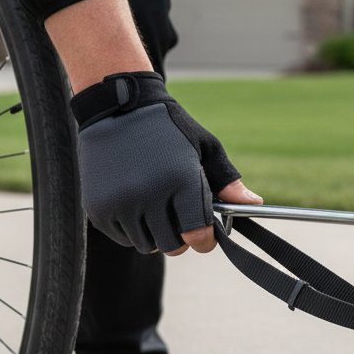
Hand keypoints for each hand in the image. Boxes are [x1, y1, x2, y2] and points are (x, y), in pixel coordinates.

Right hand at [72, 72, 259, 254]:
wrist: (118, 107)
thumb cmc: (169, 129)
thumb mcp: (205, 148)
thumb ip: (228, 182)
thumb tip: (255, 204)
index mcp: (181, 180)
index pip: (197, 235)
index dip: (205, 241)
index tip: (205, 236)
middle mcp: (149, 195)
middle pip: (172, 246)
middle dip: (182, 239)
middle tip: (181, 221)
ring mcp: (120, 203)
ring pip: (147, 244)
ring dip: (156, 234)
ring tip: (158, 209)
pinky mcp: (98, 208)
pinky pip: (123, 238)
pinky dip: (132, 229)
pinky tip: (136, 204)